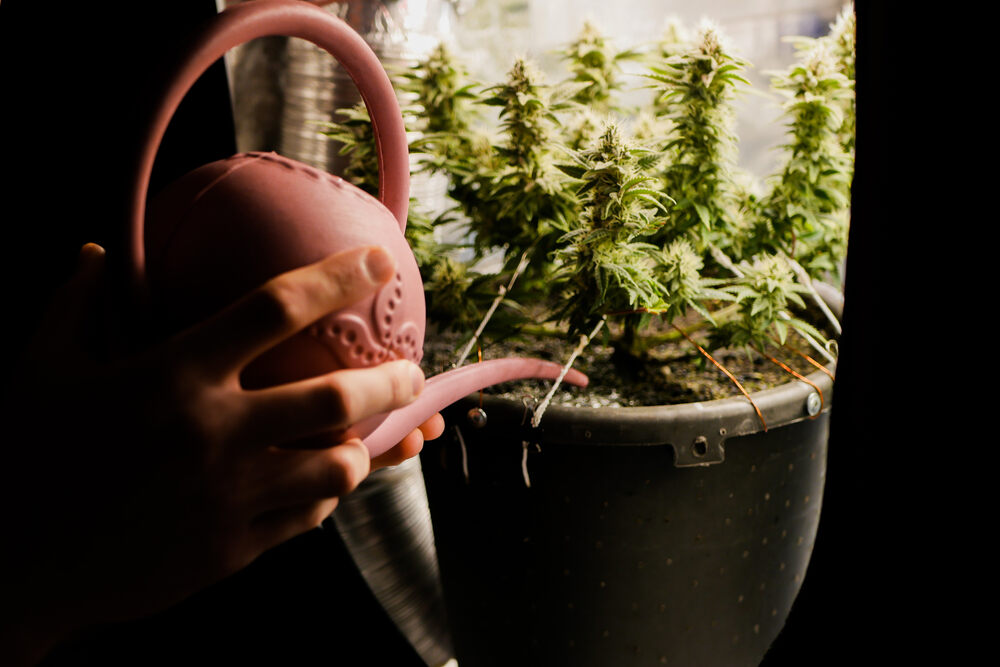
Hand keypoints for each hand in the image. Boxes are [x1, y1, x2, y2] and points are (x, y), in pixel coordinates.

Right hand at [0, 243, 442, 663]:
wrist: (13, 569)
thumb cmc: (27, 460)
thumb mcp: (39, 370)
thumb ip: (74, 304)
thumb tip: (91, 251)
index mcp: (173, 375)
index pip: (276, 308)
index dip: (339, 278)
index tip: (382, 263)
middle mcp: (215, 432)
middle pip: (337, 398)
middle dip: (392, 382)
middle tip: (411, 374)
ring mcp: (229, 497)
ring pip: (337, 469)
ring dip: (363, 450)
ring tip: (368, 437)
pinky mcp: (232, 550)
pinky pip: (305, 521)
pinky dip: (320, 500)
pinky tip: (316, 488)